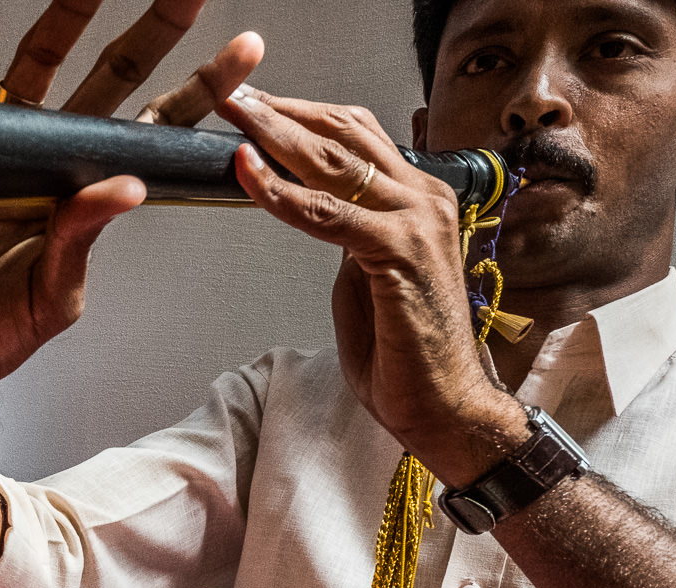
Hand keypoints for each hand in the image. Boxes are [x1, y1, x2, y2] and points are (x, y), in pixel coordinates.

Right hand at [0, 0, 263, 436]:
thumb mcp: (52, 297)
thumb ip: (82, 239)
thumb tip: (125, 186)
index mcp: (91, 197)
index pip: (157, 131)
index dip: (201, 91)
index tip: (245, 49)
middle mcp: (53, 160)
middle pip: (113, 77)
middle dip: (153, 29)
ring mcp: (1, 147)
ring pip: (44, 61)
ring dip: (71, 12)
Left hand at [217, 88, 528, 483]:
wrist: (443, 404)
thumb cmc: (403, 350)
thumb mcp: (365, 276)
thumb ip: (347, 235)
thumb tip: (313, 206)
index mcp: (418, 198)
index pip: (355, 135)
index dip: (302, 114)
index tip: (253, 104)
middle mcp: (424, 198)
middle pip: (342, 135)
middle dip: (280, 112)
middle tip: (231, 95)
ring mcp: (417, 222)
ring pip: (334, 164)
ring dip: (275, 137)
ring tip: (232, 116)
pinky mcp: (400, 253)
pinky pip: (328, 215)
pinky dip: (282, 193)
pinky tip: (248, 175)